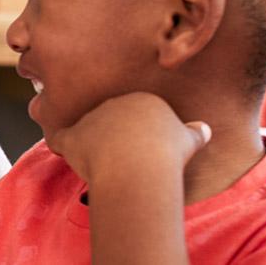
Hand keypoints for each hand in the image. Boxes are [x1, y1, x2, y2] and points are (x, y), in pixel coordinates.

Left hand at [47, 92, 211, 183]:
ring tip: (102, 165)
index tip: (144, 149)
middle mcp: (112, 103)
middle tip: (123, 159)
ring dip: (89, 144)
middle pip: (109, 120)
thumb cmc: (167, 153)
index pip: (135, 114)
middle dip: (113, 136)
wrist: (138, 164)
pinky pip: (61, 138)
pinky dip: (61, 145)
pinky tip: (63, 152)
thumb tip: (204, 130)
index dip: (137, 132)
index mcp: (140, 100)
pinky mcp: (73, 136)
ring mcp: (90, 118)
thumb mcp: (188, 140)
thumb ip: (195, 133)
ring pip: (86, 130)